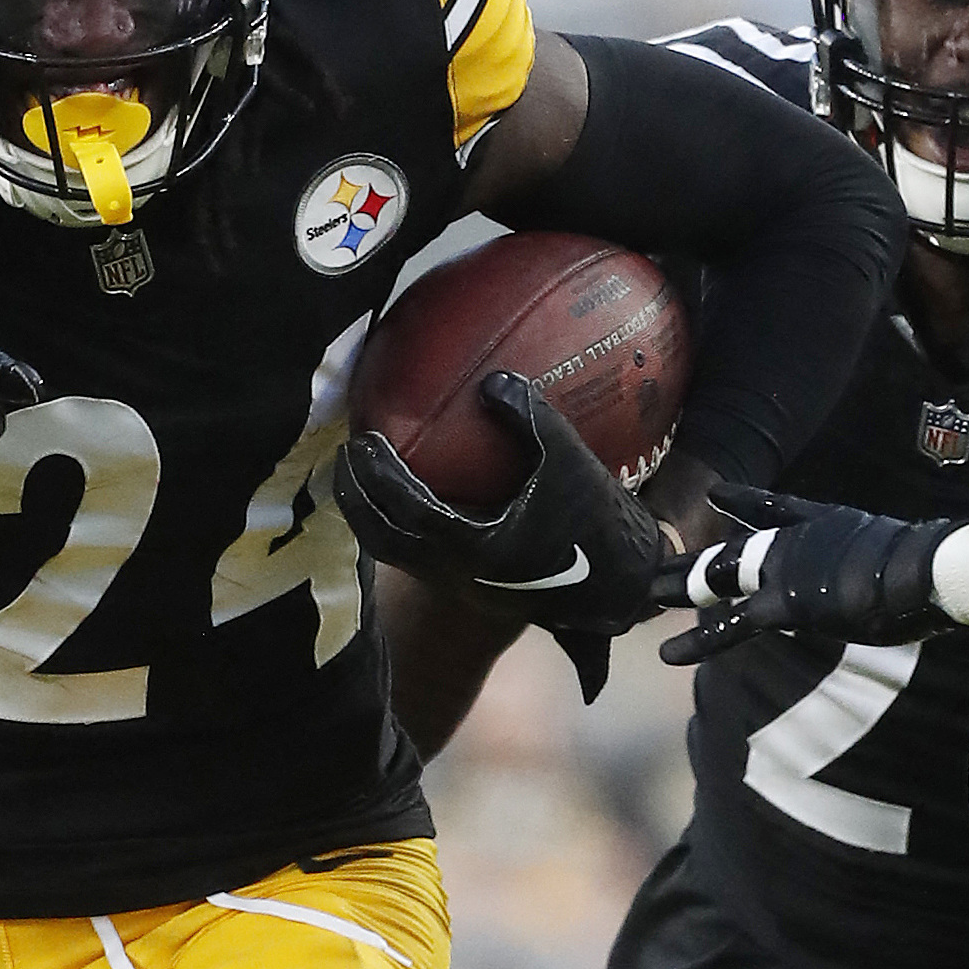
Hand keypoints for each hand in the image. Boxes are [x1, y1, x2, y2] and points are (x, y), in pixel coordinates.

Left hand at [333, 373, 664, 700]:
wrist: (621, 586)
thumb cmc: (599, 524)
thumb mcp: (571, 463)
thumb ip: (532, 418)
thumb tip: (494, 379)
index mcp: (474, 548)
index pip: (405, 510)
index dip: (377, 476)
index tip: (362, 440)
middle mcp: (456, 574)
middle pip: (381, 540)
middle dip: (355, 498)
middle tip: (346, 456)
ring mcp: (460, 586)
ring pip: (394, 556)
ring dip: (369, 518)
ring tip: (361, 479)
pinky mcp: (471, 589)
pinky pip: (415, 558)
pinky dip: (397, 529)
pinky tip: (405, 500)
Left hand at [653, 485, 956, 664]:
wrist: (930, 569)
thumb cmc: (935, 566)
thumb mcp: (910, 552)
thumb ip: (894, 559)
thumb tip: (923, 566)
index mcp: (826, 523)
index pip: (776, 508)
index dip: (742, 502)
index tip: (716, 493)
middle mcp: (797, 541)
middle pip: (732, 547)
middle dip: (692, 558)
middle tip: (653, 562)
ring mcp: (786, 568)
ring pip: (717, 578)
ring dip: (678, 589)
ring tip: (642, 597)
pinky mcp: (785, 604)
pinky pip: (729, 625)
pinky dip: (697, 641)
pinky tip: (667, 654)